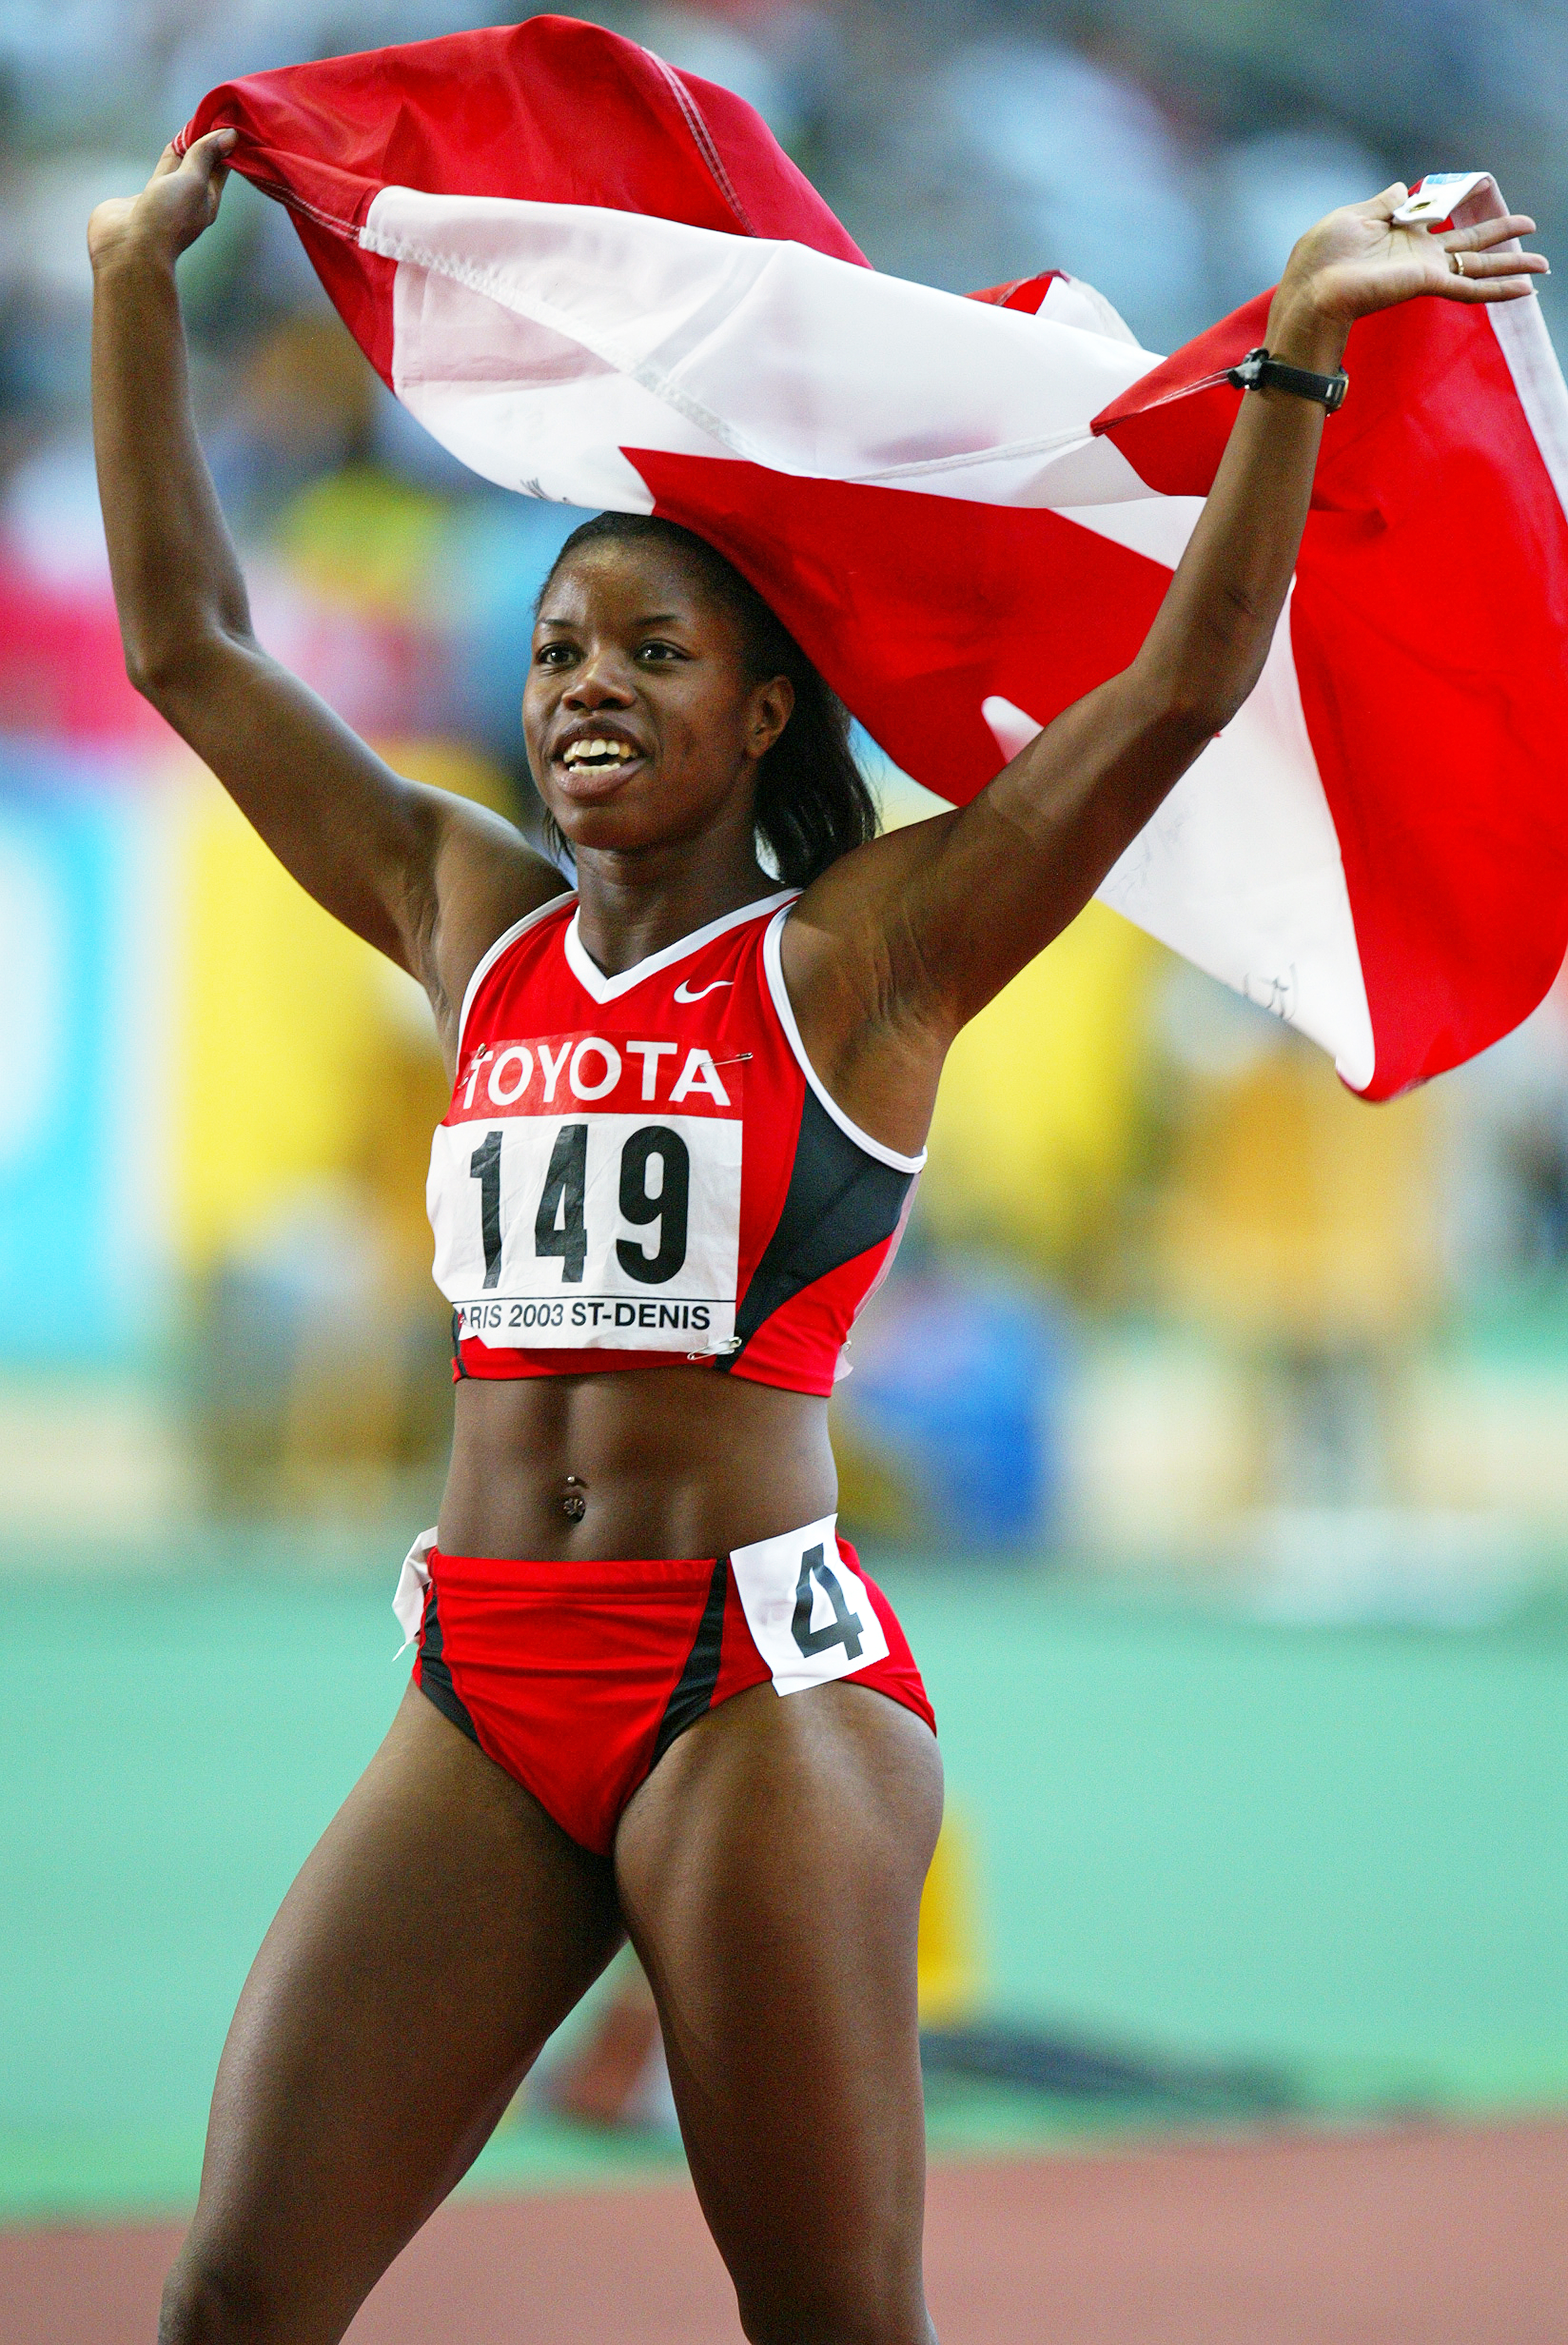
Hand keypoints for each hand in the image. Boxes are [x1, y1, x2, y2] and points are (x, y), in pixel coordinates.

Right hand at [87, 129, 236, 272]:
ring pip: (180, 167)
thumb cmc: (166, 218)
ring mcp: (166, 199)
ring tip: (194, 123)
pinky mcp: (145, 198)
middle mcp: (190, 200)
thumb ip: (205, 156)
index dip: (223, 142)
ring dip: (187, 147)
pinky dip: (168, 156)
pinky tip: (173, 143)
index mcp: (208, 200)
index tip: (227, 118)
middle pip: (201, 164)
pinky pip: (161, 171)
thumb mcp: (193, 181)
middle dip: (206, 142)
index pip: (220, 165)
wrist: (129, 249)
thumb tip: (230, 134)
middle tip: (212, 114)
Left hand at [1266, 182, 1548, 373]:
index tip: (1481, 184)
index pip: (1439, 216)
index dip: (1460, 199)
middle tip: (1530, 226)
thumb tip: (1401, 187)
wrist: (1310, 291)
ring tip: (1542, 264)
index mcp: (1400, 234)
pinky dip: (1499, 290)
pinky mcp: (1427, 284)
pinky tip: (1526, 290)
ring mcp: (1425, 270)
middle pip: (1470, 242)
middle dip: (1501, 234)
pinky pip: (1470, 289)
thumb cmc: (1321, 258)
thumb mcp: (1352, 217)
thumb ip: (1382, 203)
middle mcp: (1418, 254)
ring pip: (1478, 267)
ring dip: (1511, 265)